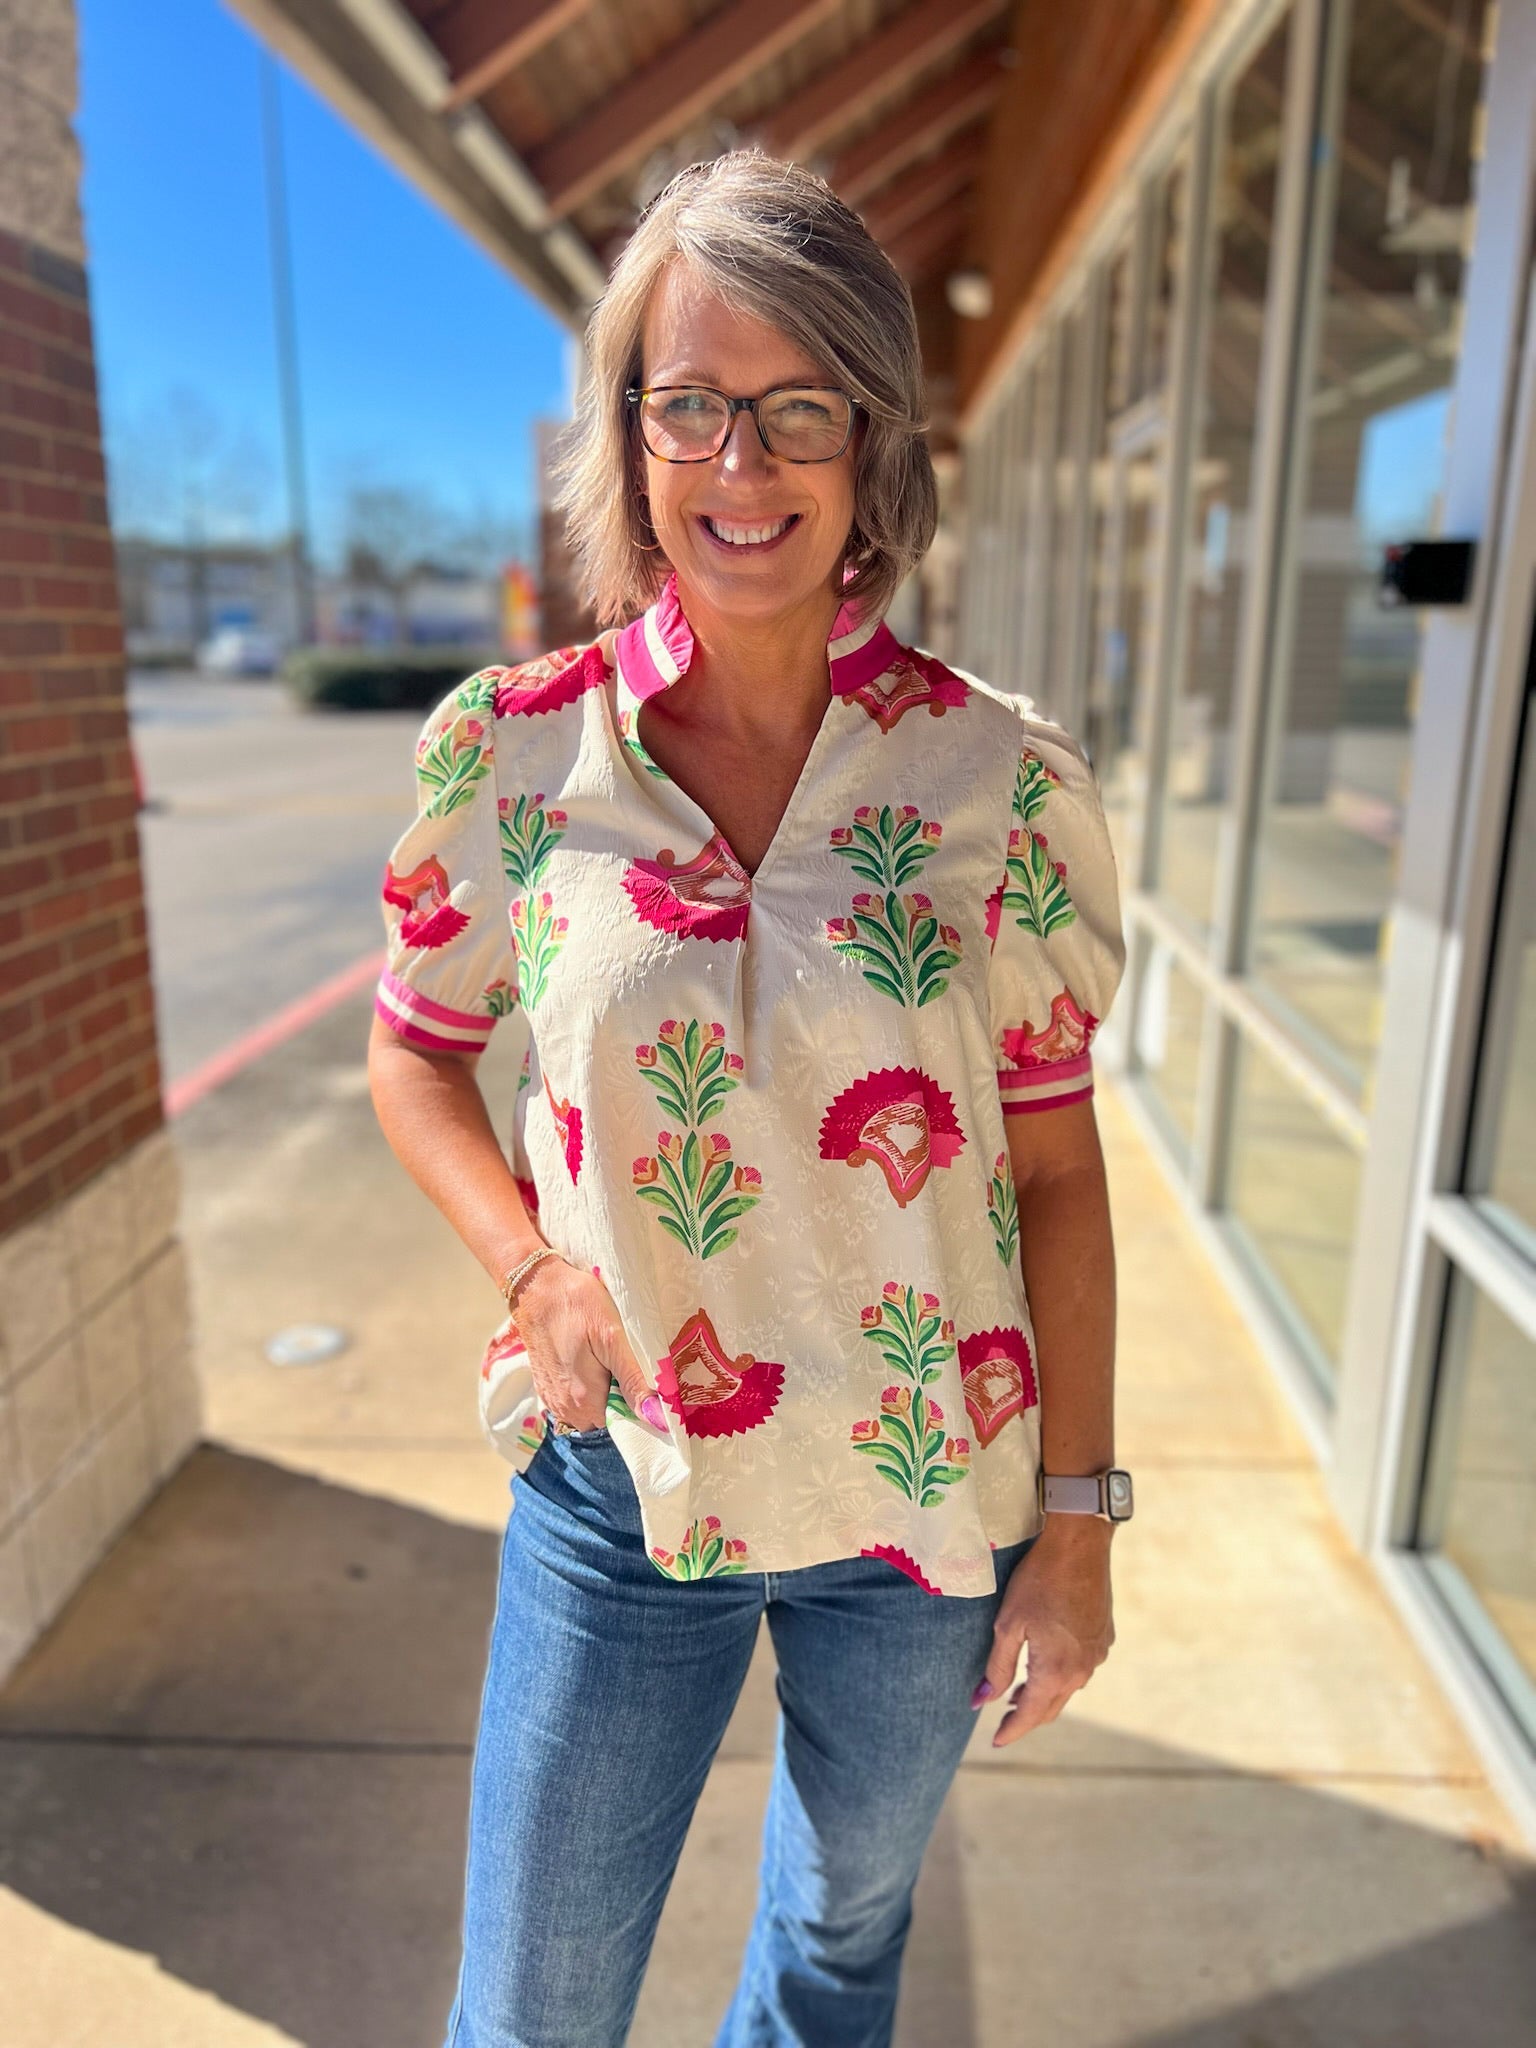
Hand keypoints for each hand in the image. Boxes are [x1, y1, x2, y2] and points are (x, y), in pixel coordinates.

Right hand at [512, 1257, 658, 1431]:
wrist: (536, 1285)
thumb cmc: (577, 1304)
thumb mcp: (612, 1338)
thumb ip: (632, 1381)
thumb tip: (655, 1416)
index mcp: (584, 1400)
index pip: (621, 1424)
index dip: (635, 1405)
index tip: (641, 1380)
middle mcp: (564, 1407)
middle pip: (604, 1418)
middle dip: (617, 1398)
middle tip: (622, 1362)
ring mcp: (551, 1397)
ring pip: (587, 1410)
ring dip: (599, 1393)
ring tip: (604, 1359)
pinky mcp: (544, 1384)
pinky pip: (570, 1399)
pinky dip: (582, 1387)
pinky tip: (587, 1359)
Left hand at [975, 1519, 1114, 1747]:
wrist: (1080, 1545)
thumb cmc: (1038, 1581)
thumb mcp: (1009, 1624)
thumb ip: (997, 1667)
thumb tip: (981, 1702)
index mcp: (1056, 1671)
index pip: (1029, 1715)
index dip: (1011, 1731)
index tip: (996, 1742)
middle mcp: (1082, 1671)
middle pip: (1050, 1708)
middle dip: (1026, 1718)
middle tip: (1003, 1720)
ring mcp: (1097, 1655)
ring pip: (1067, 1689)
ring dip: (1043, 1696)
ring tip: (1018, 1693)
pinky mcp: (1104, 1638)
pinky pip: (1081, 1669)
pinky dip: (1061, 1676)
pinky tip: (1047, 1664)